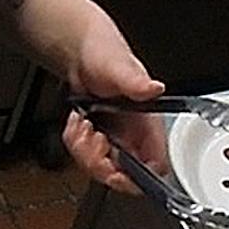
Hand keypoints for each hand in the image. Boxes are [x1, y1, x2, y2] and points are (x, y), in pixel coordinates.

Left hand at [63, 26, 165, 195]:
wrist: (80, 51)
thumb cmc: (105, 54)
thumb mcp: (119, 67)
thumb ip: (135, 81)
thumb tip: (152, 88)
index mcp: (149, 127)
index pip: (154, 167)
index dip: (136, 177)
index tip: (114, 171)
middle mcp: (135, 137)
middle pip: (124, 175)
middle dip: (100, 162)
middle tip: (90, 138)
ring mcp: (116, 138)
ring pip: (102, 168)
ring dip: (84, 151)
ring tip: (81, 125)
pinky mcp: (97, 138)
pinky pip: (85, 155)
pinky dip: (74, 142)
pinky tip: (75, 123)